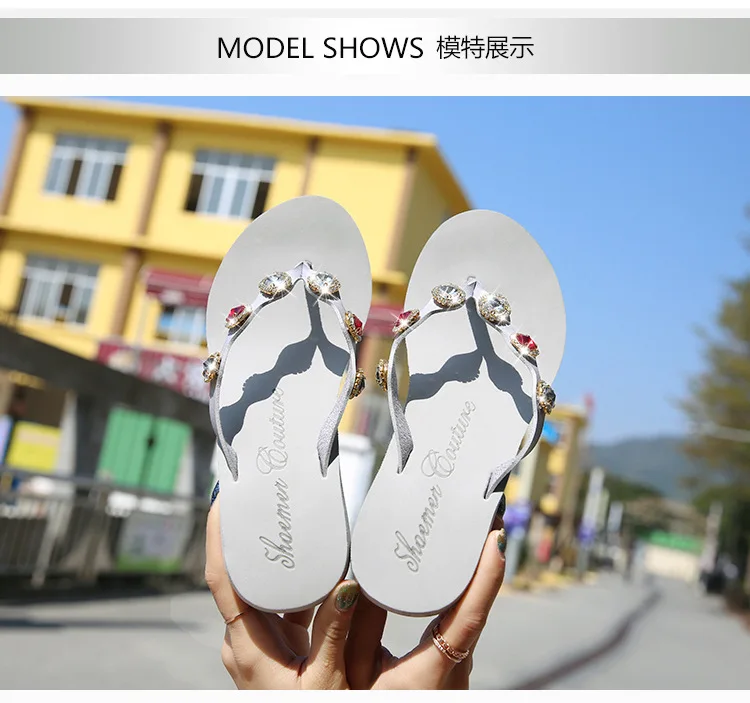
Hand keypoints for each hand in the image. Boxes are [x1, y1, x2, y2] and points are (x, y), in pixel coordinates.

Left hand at [205, 496, 359, 688]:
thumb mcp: (324, 682)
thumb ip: (333, 634)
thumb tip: (347, 586)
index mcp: (249, 646)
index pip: (224, 581)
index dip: (219, 538)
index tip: (222, 501)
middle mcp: (248, 637)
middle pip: (242, 575)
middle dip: (251, 534)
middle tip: (262, 496)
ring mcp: (261, 638)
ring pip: (263, 587)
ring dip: (275, 557)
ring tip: (289, 519)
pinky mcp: (277, 642)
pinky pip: (282, 601)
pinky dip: (296, 579)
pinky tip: (316, 561)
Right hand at [345, 515, 506, 689]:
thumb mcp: (348, 673)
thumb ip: (348, 632)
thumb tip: (347, 584)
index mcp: (431, 673)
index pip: (468, 619)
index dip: (485, 579)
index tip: (496, 539)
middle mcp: (454, 668)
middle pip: (473, 606)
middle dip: (481, 559)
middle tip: (482, 513)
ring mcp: (454, 665)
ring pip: (466, 611)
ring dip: (471, 571)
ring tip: (468, 527)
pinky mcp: (446, 661)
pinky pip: (455, 617)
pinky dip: (457, 588)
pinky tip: (445, 563)